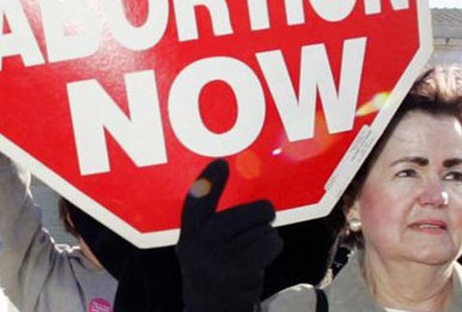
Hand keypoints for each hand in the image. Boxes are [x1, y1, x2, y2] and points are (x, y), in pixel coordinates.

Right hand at [176, 159, 282, 311]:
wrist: (211, 310)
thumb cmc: (217, 270)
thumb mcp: (205, 246)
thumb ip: (215, 220)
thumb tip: (237, 181)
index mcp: (190, 234)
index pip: (196, 202)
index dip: (208, 181)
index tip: (220, 164)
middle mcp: (198, 243)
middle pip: (253, 211)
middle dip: (261, 221)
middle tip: (248, 240)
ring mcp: (216, 257)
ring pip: (265, 229)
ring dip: (264, 241)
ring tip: (248, 257)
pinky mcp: (235, 269)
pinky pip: (270, 243)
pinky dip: (272, 250)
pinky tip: (258, 263)